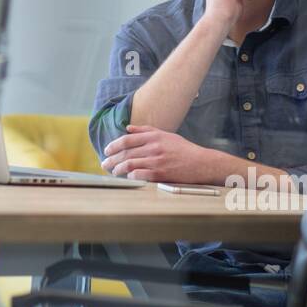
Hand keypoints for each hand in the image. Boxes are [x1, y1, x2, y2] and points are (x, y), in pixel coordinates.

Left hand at [100, 124, 239, 182]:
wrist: (201, 163)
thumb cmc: (183, 149)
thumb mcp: (166, 135)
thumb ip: (146, 130)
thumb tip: (128, 128)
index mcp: (154, 137)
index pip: (127, 139)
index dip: (114, 145)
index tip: (106, 150)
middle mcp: (154, 148)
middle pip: (126, 153)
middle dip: (112, 159)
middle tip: (105, 164)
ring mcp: (157, 161)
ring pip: (130, 165)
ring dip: (118, 169)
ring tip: (113, 172)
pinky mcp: (161, 174)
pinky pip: (140, 175)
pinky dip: (131, 176)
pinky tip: (127, 177)